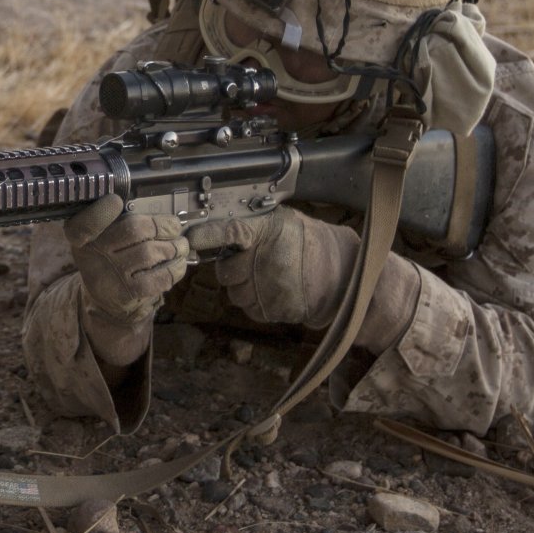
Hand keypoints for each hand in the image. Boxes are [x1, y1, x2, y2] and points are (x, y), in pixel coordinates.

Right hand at [63, 195, 189, 325]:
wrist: (107, 299)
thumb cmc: (113, 259)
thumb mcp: (105, 238)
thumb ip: (124, 223)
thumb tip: (167, 219)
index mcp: (84, 237)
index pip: (86, 224)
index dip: (100, 211)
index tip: (116, 201)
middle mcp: (93, 256)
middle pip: (133, 230)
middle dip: (163, 227)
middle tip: (176, 229)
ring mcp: (109, 277)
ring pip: (150, 253)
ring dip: (174, 247)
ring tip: (182, 246)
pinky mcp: (126, 294)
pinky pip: (157, 277)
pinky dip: (175, 268)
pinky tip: (179, 264)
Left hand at [185, 209, 328, 326]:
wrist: (342, 276)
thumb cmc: (312, 245)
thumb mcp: (284, 222)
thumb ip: (253, 227)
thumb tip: (221, 230)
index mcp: (265, 230)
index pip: (226, 232)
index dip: (206, 236)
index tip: (190, 238)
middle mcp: (262, 258)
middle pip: (226, 271)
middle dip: (235, 270)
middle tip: (254, 263)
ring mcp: (266, 287)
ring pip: (236, 294)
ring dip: (247, 288)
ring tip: (271, 278)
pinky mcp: (272, 310)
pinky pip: (251, 309)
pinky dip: (260, 303)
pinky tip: (277, 291)